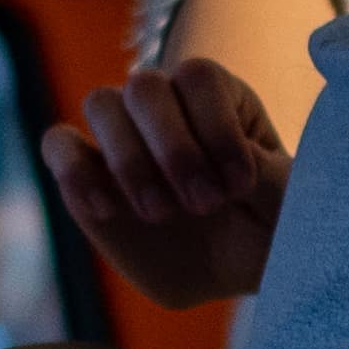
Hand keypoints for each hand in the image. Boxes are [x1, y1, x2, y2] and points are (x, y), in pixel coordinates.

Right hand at [42, 55, 290, 318]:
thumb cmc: (271, 228)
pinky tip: (107, 211)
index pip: (198, 78)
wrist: (232, 271)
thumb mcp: (289, 207)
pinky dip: (75, 171)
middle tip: (205, 204)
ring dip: (129, 160)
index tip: (241, 185)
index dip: (216, 128)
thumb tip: (241, 157)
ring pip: (100, 104)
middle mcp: (166, 104)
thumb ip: (273, 178)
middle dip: (174, 149)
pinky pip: (59, 145)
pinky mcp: (88, 171)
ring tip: (162, 213)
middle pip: (144, 85)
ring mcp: (123, 134)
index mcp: (219, 97)